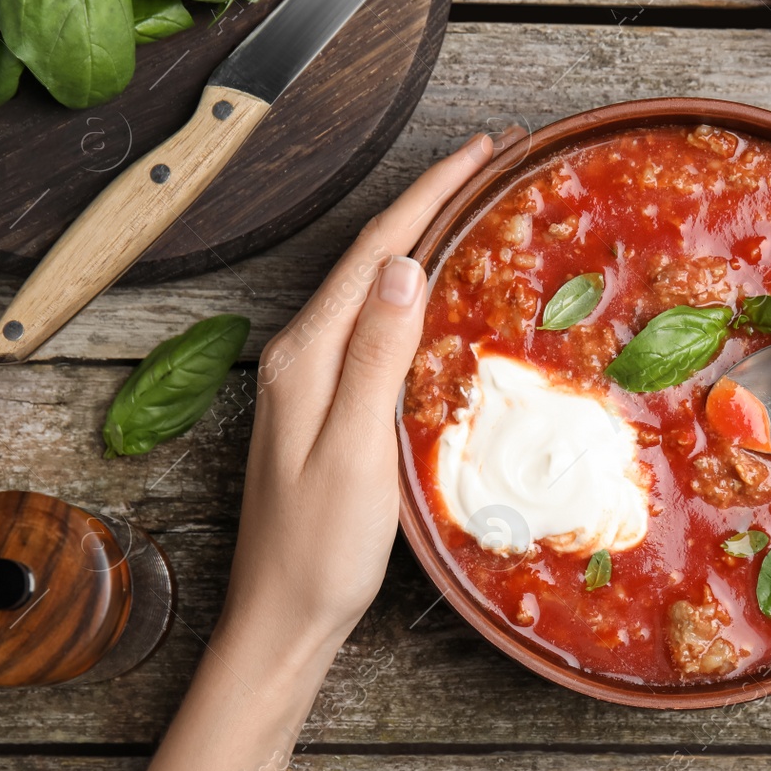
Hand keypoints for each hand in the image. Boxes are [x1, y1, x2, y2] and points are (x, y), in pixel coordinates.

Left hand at [219, 131, 503, 656]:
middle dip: (429, 202)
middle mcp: (301, 355)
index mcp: (307, 356)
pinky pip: (372, 325)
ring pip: (372, 287)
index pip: (376, 253)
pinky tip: (436, 291)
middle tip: (489, 165)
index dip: (429, 195)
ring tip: (472, 208)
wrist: (281, 618)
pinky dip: (410, 290)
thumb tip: (405, 266)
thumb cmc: (320, 551)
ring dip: (420, 239)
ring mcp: (309, 379)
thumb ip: (377, 356)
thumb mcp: (354, 451)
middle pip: (372, 258)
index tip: (480, 152)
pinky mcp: (324, 404)